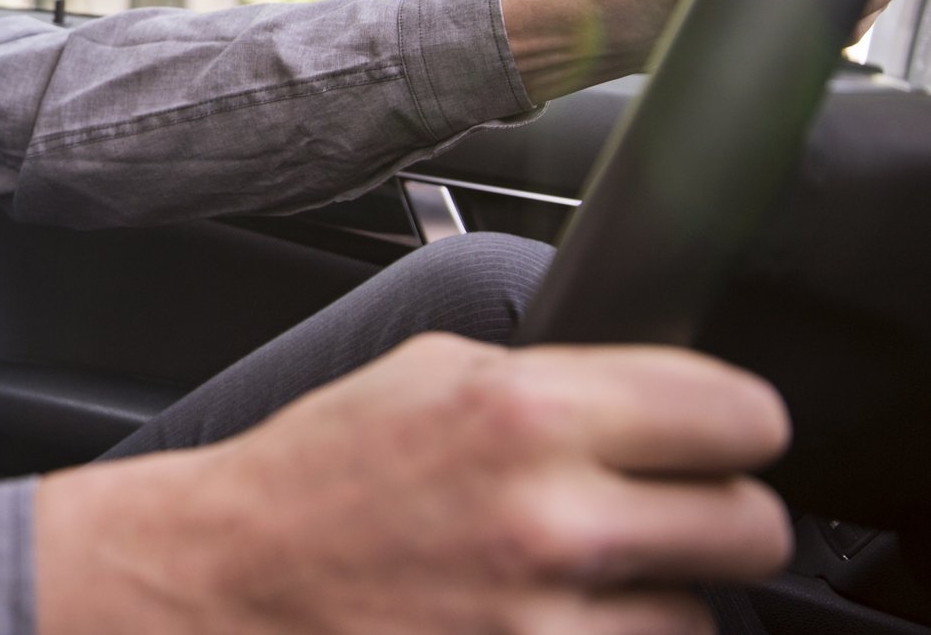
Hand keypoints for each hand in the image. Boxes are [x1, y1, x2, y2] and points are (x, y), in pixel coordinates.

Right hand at [36, 334, 792, 634]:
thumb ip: (555, 377)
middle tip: (661, 510)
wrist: (226, 580)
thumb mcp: (429, 372)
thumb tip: (659, 396)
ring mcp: (546, 627)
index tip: (716, 434)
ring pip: (703, 618)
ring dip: (655, 598)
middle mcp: (551, 520)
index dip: (731, 423)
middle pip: (755, 526)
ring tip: (570, 575)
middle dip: (715, 514)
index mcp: (527, 410)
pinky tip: (541, 618)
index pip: (742, 415)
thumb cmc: (317, 475)